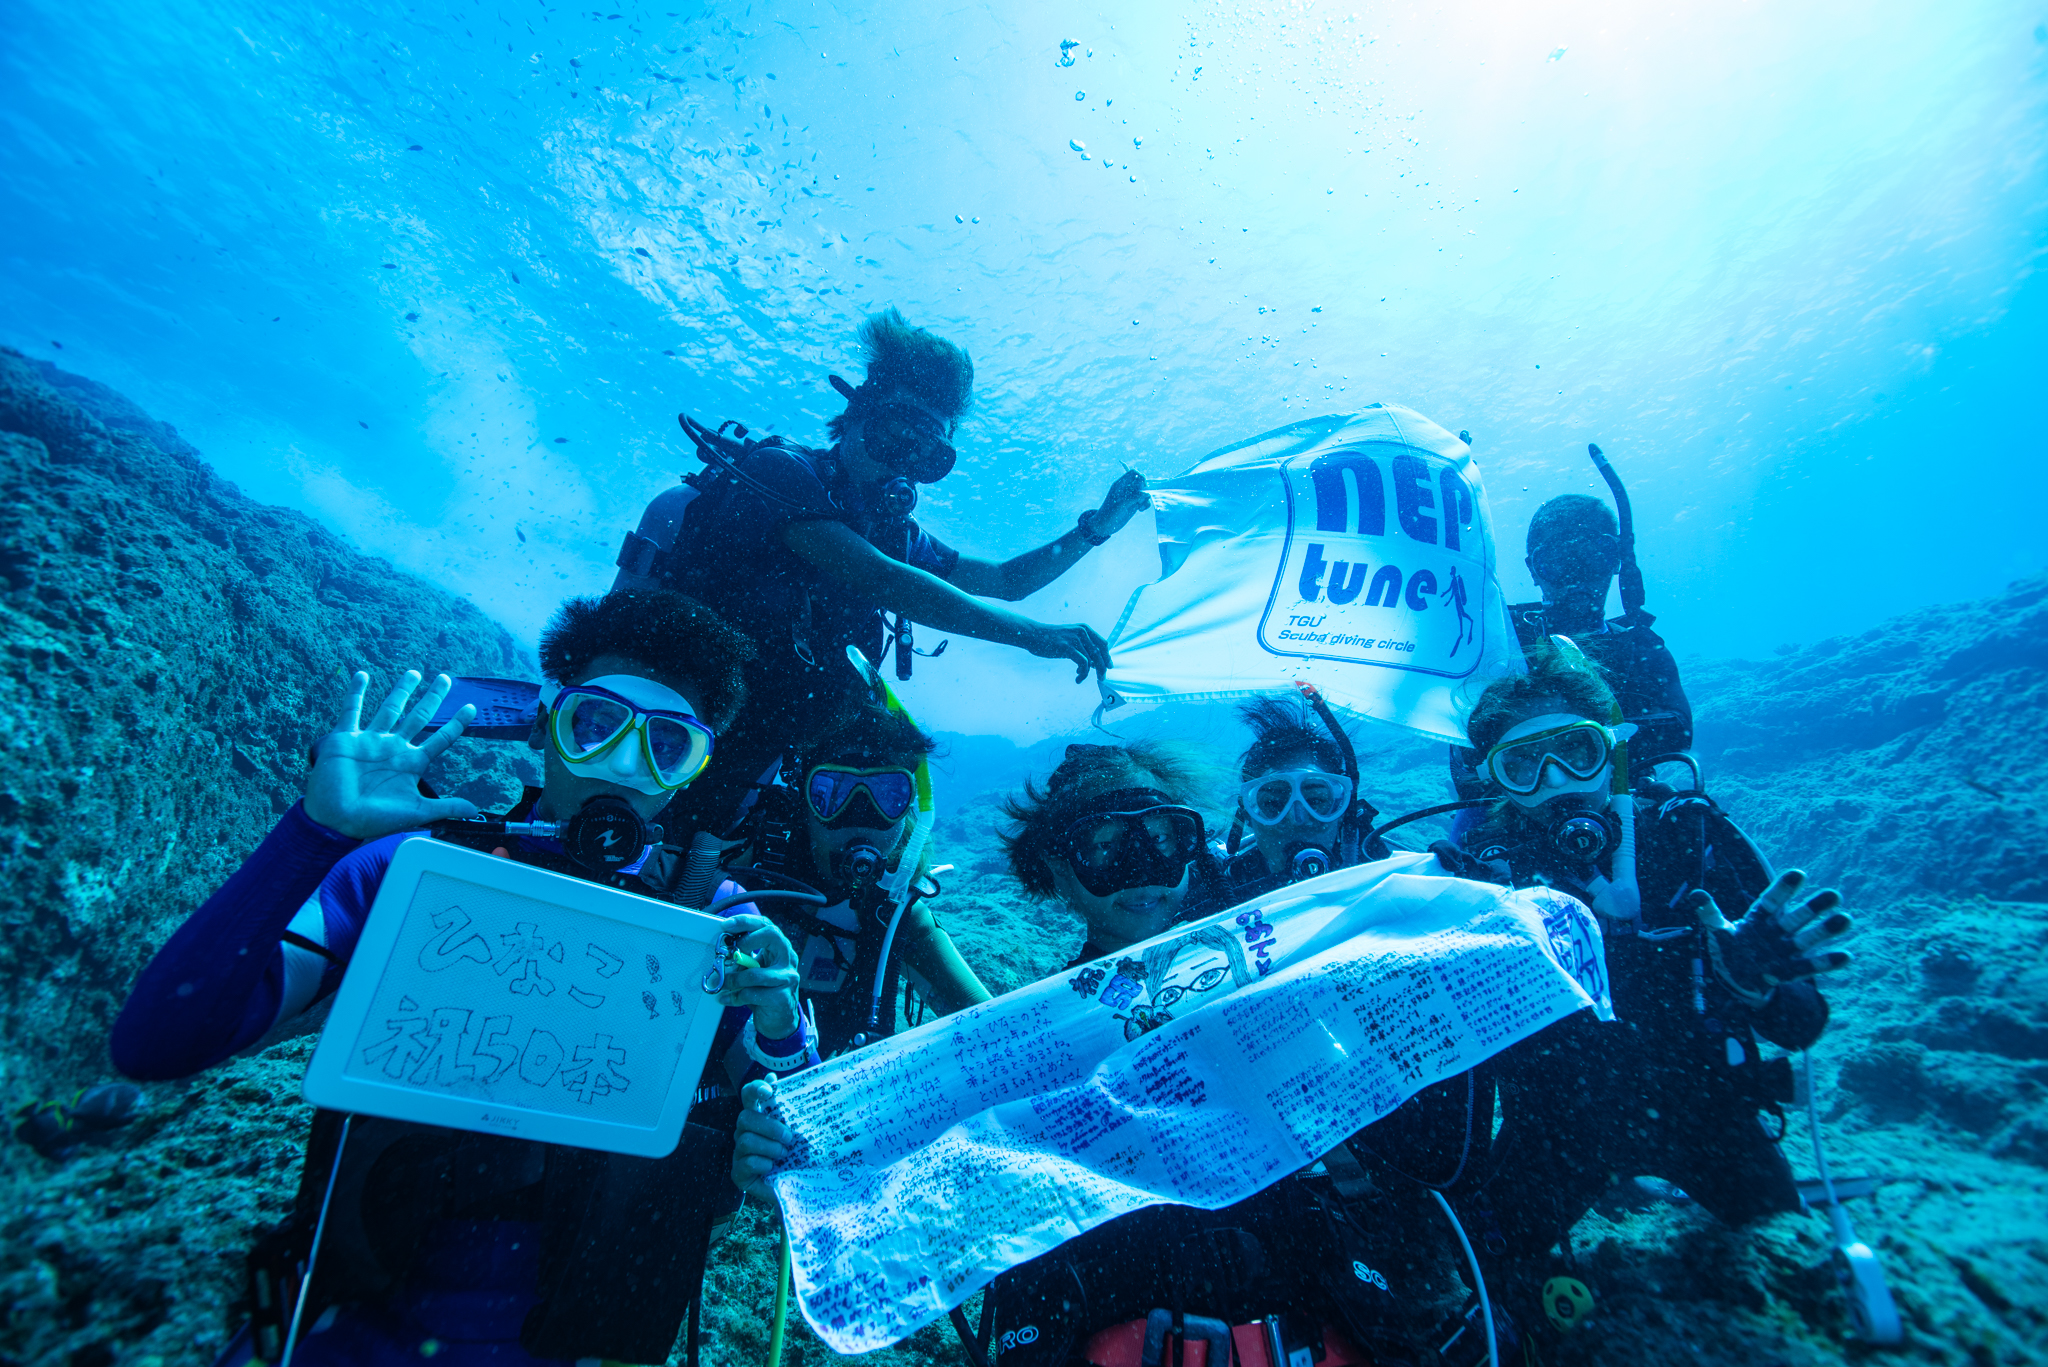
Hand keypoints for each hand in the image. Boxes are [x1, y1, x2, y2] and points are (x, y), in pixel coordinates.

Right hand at [304, 671, 480, 839]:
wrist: (335, 820)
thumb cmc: (373, 820)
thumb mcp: (415, 813)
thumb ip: (445, 808)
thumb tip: (475, 812)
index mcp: (411, 763)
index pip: (440, 739)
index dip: (456, 724)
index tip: (471, 708)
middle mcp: (394, 748)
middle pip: (419, 716)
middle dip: (433, 698)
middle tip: (446, 679)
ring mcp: (371, 741)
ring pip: (390, 708)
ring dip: (402, 690)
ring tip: (414, 672)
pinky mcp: (346, 738)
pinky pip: (352, 711)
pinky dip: (356, 692)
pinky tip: (362, 675)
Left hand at [717, 913, 801, 1038]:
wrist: (780, 1020)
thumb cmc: (765, 991)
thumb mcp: (754, 970)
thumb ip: (744, 959)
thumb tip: (722, 954)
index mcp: (780, 948)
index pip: (766, 925)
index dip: (746, 921)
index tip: (726, 925)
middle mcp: (788, 959)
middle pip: (772, 935)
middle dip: (747, 941)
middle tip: (733, 953)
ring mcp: (788, 978)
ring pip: (754, 974)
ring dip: (733, 980)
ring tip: (723, 984)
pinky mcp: (782, 997)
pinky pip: (752, 994)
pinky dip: (735, 997)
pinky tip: (727, 998)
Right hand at [731, 1077, 793, 1196]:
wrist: (798, 1187)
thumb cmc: (796, 1156)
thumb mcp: (798, 1132)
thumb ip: (788, 1108)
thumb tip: (775, 1076)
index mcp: (758, 1118)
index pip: (748, 1095)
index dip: (755, 1089)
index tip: (769, 1091)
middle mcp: (744, 1133)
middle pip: (745, 1118)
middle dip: (770, 1127)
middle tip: (789, 1138)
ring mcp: (739, 1153)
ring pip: (746, 1141)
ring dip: (770, 1148)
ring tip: (784, 1155)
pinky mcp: (738, 1173)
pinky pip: (747, 1162)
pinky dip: (764, 1164)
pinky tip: (772, 1168)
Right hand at [1022, 620, 1112, 683]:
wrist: (1033, 635)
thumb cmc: (1050, 639)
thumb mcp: (1070, 639)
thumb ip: (1082, 647)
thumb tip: (1095, 662)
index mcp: (1084, 628)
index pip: (1103, 644)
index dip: (1107, 656)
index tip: (1108, 666)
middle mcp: (1082, 632)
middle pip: (1100, 653)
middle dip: (1103, 667)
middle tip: (1101, 678)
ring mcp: (1075, 639)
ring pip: (1092, 660)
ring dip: (1089, 673)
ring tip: (1081, 678)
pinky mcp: (1068, 647)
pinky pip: (1083, 664)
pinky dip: (1083, 673)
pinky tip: (1078, 677)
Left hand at [1092, 469, 1149, 534]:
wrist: (1105, 525)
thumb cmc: (1109, 513)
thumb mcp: (1121, 504)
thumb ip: (1134, 497)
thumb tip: (1147, 493)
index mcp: (1120, 484)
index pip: (1133, 472)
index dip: (1140, 477)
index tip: (1142, 487)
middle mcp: (1126, 489)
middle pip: (1141, 481)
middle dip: (1144, 489)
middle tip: (1140, 498)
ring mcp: (1131, 496)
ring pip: (1144, 492)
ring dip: (1145, 498)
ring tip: (1140, 507)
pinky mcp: (1134, 504)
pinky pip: (1145, 500)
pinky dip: (1145, 504)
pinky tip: (1140, 510)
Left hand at [1689, 870, 1852, 1006]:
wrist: (1738, 979)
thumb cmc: (1730, 949)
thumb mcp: (1718, 931)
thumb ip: (1710, 913)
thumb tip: (1696, 894)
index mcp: (1760, 917)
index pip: (1773, 900)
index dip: (1784, 888)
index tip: (1799, 874)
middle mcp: (1778, 931)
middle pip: (1797, 917)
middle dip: (1815, 907)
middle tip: (1834, 895)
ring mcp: (1786, 950)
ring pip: (1809, 938)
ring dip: (1827, 930)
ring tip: (1846, 919)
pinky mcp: (1791, 970)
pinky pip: (1811, 966)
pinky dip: (1827, 962)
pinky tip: (1846, 956)